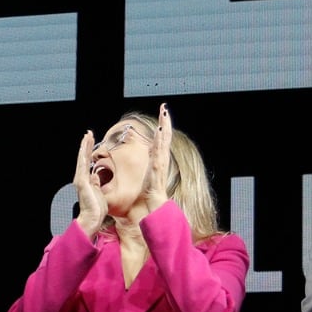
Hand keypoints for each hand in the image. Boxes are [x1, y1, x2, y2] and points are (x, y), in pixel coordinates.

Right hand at [71, 131, 105, 238]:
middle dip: (86, 145)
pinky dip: (84, 154)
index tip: (92, 141)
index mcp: (87, 181)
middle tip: (88, 133)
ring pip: (83, 159)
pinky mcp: (82, 181)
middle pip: (84, 158)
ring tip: (87, 135)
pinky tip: (85, 146)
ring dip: (84, 146)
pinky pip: (83, 164)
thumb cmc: (97, 209)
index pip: (88, 163)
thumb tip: (95, 176)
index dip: (89, 151)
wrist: (92, 219)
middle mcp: (82, 178)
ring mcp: (80, 179)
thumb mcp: (99, 193)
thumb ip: (97, 184)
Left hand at [132, 103, 172, 220]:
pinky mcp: (158, 168)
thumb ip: (148, 167)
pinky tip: (160, 132)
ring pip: (163, 141)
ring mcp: (161, 162)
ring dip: (164, 127)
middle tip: (164, 108)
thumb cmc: (150, 193)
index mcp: (158, 160)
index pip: (160, 140)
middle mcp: (161, 159)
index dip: (162, 127)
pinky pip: (159, 151)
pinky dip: (160, 141)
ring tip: (164, 114)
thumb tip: (146, 162)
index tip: (162, 115)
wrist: (154, 204)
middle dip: (165, 122)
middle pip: (165, 136)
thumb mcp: (148, 176)